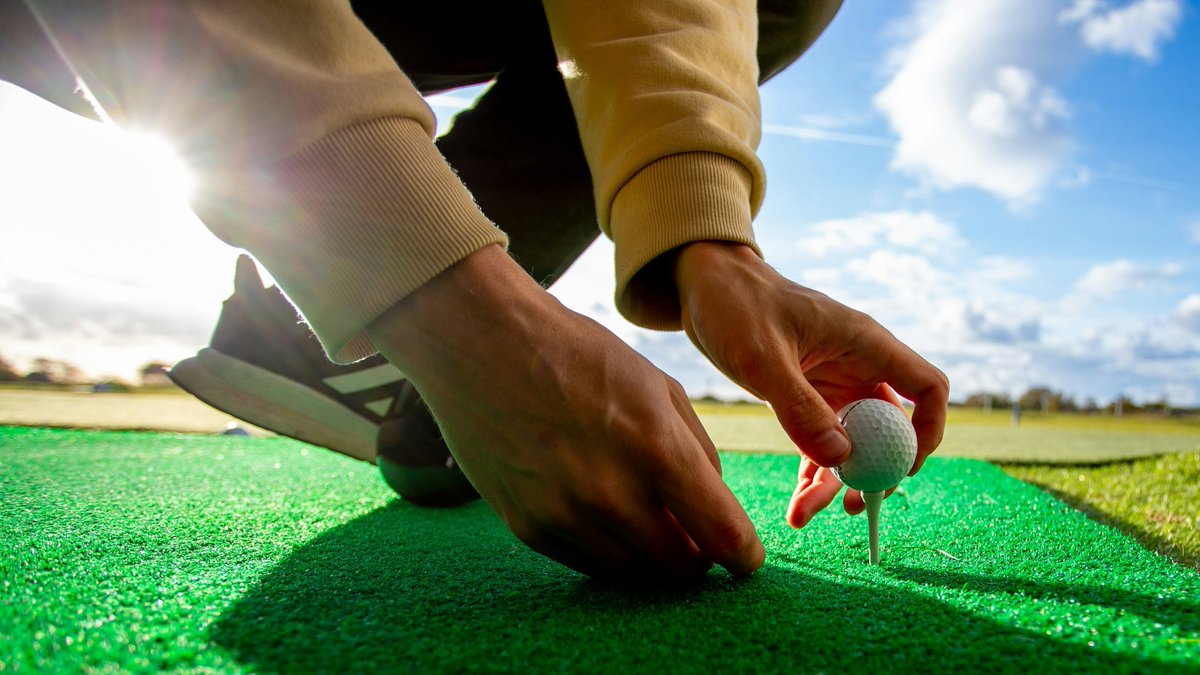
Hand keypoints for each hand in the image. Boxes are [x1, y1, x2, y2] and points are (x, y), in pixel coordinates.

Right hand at [367, 246, 764, 579]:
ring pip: (635, 575)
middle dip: (699, 557)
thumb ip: (696, 452)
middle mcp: (611, 492)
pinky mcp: (528, 527)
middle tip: (694, 536)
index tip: (744, 558)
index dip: (743, 556)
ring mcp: (565, 515)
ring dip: (653, 559)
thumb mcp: (657, 386)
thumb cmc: (578, 355)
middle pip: (681, 567)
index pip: (723, 535)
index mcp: (656, 448)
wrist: (482, 343)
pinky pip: (589, 565)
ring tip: (650, 523)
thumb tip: (713, 511)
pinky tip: (607, 517)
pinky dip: (610, 551)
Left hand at [672, 241, 947, 526]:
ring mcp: (831, 382)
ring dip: (836, 479)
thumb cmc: (735, 304)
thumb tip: (842, 458)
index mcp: (864, 343)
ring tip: (805, 514)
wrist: (704, 284)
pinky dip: (813, 470)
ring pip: (853, 441)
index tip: (903, 466)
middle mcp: (856, 364)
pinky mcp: (805, 395)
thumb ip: (800, 408)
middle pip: (888, 428)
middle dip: (873, 470)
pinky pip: (822, 440)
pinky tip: (796, 499)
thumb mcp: (762, 358)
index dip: (928, 429)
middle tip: (850, 507)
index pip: (926, 387)